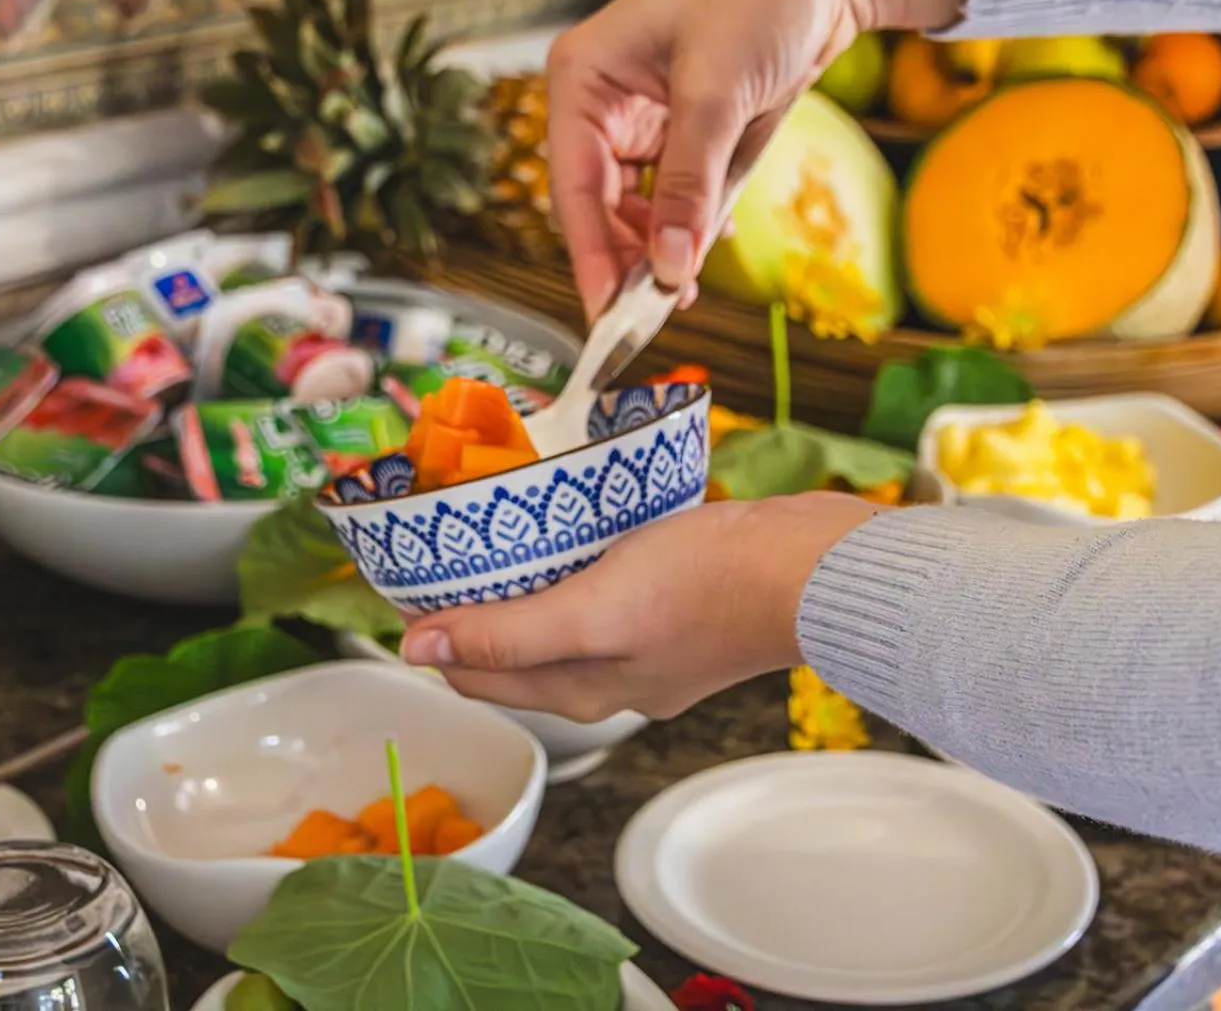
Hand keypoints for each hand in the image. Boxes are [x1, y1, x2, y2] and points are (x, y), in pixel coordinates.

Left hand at [399, 493, 888, 722]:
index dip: (432, 630)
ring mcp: (650, 646)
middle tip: (444, 547)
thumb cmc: (710, 588)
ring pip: (558, 619)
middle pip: (513, 647)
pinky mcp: (680, 611)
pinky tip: (573, 529)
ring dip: (522, 583)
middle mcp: (612, 678)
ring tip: (497, 531)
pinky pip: (603, 593)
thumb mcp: (592, 609)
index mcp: (583, 690)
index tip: (406, 576)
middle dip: (471, 606)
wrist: (813, 571)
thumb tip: (417, 652)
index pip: (474, 672)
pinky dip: (573, 567)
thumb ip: (506, 634)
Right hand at [547, 0, 964, 320]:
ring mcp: (646, 123)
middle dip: (629, 259)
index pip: (572, 184)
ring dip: (661, 252)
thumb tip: (669, 269)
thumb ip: (689, 184)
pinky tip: (706, 248)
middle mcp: (605, 105)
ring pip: (638, 211)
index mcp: (584, 79)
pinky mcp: (687, 135)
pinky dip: (691, 227)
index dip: (590, 253)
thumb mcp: (717, 92)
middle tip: (654, 313)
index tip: (606, 311)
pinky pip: (677, 199)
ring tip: (687, 290)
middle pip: (600, 207)